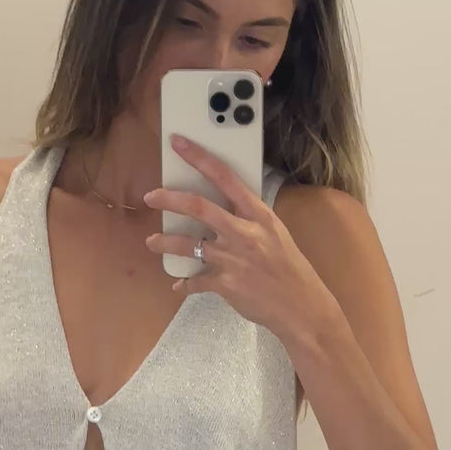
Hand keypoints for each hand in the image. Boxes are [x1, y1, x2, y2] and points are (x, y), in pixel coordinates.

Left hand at [143, 133, 329, 337]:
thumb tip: (225, 210)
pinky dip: (185, 284)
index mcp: (258, 215)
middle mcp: (242, 232)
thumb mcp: (275, 233)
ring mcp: (232, 258)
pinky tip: (179, 284)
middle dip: (169, 199)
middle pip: (198, 207)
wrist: (300, 305)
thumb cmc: (290, 268)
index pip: (225, 177)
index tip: (178, 143)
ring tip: (152, 242)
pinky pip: (196, 282)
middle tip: (150, 197)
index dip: (198, 158)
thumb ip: (249, 219)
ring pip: (187, 245)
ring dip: (164, 242)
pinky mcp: (225, 284)